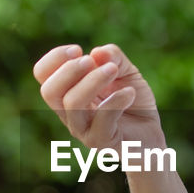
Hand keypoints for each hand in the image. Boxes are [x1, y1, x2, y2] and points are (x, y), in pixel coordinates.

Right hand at [32, 44, 161, 150]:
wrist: (151, 135)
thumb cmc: (132, 101)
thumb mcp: (126, 71)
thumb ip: (113, 57)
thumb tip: (96, 53)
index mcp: (67, 93)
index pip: (42, 74)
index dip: (55, 58)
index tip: (78, 50)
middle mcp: (69, 113)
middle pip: (49, 91)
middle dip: (69, 70)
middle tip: (91, 61)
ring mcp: (84, 130)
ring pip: (72, 104)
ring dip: (93, 80)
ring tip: (113, 70)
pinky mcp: (104, 142)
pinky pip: (102, 120)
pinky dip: (116, 100)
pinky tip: (130, 93)